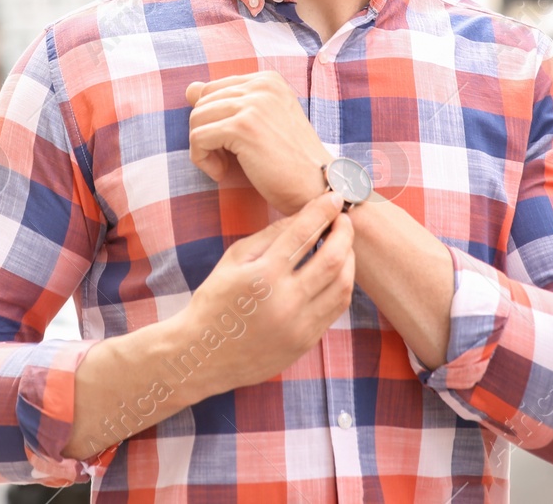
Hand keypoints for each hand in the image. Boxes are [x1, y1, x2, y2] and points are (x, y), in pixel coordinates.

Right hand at [174, 192, 355, 398]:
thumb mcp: (233, 260)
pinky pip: (335, 309)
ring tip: (343, 245)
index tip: (334, 197)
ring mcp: (298, 326)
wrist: (204, 354)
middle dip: (344, 233)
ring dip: (348, 259)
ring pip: (342, 286)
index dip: (323, 210)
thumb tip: (303, 216)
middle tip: (343, 220)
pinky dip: (341, 285)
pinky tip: (335, 272)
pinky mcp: (306, 342)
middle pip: (332, 259)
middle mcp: (284, 301)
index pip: (303, 233)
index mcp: (262, 276)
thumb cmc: (215, 300)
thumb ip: (270, 236)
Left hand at [186, 71, 330, 214]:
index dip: (214, 120)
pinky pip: (198, 138)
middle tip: (226, 159)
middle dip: (206, 133)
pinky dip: (202, 160)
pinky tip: (221, 173)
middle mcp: (262, 85)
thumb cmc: (288, 160)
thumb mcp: (259, 123)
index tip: (230, 145)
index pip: (213, 89)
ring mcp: (253, 104)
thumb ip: (228, 102)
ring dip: (203, 148)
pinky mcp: (243, 127)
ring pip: (196, 119)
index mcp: (268, 80)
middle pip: (202, 102)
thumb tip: (190, 88)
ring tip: (224, 167)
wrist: (316, 187)